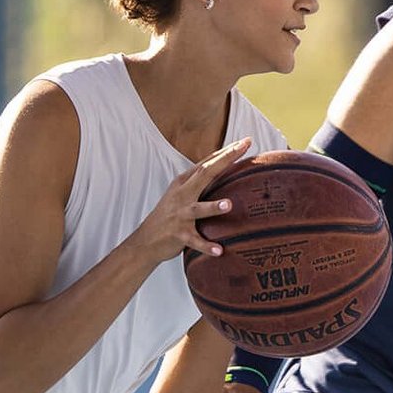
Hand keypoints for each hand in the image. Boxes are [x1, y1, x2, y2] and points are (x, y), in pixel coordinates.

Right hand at [132, 138, 251, 264]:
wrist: (146, 240)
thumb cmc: (170, 215)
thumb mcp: (182, 194)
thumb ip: (200, 182)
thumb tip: (224, 171)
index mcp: (184, 183)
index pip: (207, 162)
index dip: (226, 151)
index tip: (246, 141)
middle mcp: (182, 194)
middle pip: (205, 174)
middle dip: (224, 161)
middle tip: (242, 150)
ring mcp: (180, 214)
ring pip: (198, 209)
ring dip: (213, 207)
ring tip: (228, 205)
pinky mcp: (178, 235)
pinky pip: (194, 241)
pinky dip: (206, 246)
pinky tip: (219, 250)